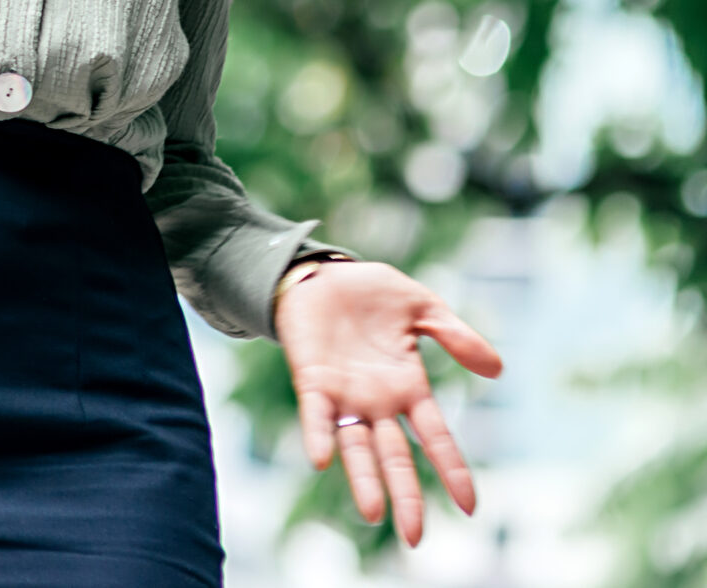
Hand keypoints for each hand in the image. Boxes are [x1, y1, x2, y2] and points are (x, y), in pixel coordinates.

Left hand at [276, 259, 504, 545]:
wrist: (320, 272)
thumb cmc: (371, 292)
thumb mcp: (423, 309)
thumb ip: (456, 336)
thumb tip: (497, 369)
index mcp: (407, 387)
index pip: (435, 437)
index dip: (451, 470)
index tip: (469, 507)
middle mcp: (376, 401)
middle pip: (395, 456)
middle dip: (406, 494)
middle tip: (415, 538)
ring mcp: (344, 394)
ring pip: (356, 446)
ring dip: (364, 479)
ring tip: (374, 514)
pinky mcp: (312, 379)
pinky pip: (315, 414)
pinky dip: (318, 435)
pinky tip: (321, 459)